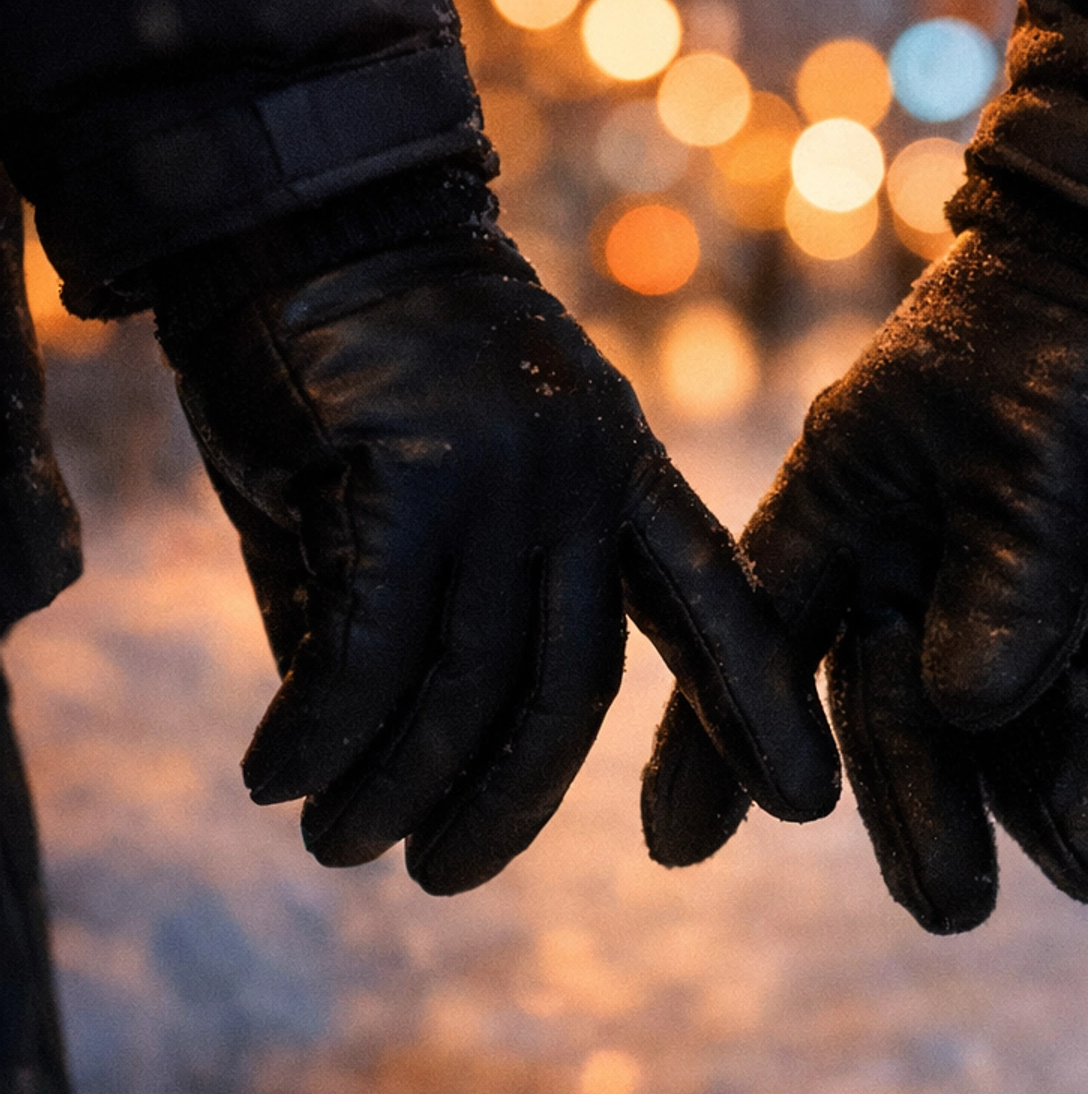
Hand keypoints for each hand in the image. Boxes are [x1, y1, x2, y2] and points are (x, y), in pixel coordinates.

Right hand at [164, 231, 837, 892]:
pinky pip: (371, 653)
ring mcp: (505, 475)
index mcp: (620, 468)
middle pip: (568, 690)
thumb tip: (364, 751)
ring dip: (394, 790)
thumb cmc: (350, 355)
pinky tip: (275, 780)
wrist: (291, 215)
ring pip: (466, 687)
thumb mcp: (422, 482)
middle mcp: (581, 478)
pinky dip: (322, 734)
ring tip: (337, 848)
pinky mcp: (410, 476)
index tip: (806, 803)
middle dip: (507, 806)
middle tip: (440, 877)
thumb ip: (413, 607)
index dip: (757, 704)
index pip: (713, 602)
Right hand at [643, 223, 1087, 930]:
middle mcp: (915, 554)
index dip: (711, 741)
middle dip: (929, 808)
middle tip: (955, 910)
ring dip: (1064, 790)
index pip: (760, 637)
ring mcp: (1012, 577)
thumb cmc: (1071, 323)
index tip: (680, 847)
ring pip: (1019, 713)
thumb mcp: (1034, 440)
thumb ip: (1009, 573)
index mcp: (848, 504)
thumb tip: (968, 713)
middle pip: (901, 708)